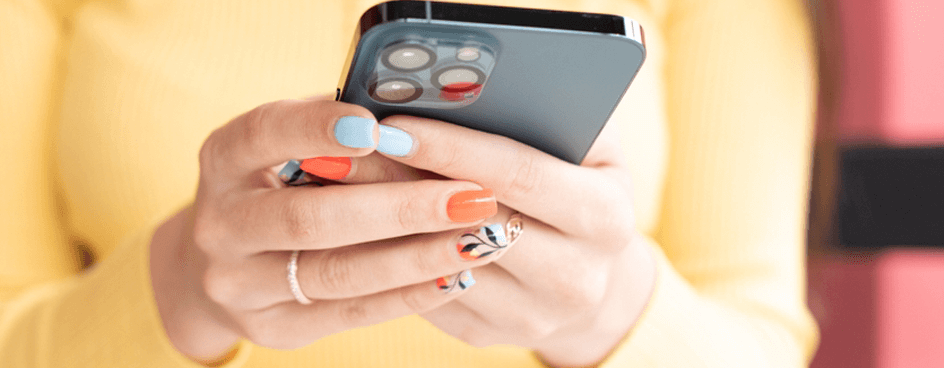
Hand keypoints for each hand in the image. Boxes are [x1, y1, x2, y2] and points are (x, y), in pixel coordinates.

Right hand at [148, 99, 513, 360]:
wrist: (218, 266)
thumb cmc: (279, 181)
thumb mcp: (286, 143)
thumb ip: (338, 125)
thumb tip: (418, 111)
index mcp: (223, 158)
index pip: (264, 134)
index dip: (317, 128)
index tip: (376, 127)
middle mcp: (221, 224)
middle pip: (310, 218)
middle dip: (398, 208)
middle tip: (467, 196)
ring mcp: (240, 284)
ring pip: (336, 273)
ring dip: (416, 257)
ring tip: (476, 239)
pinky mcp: (273, 327)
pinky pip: (351, 313)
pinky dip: (408, 295)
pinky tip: (454, 277)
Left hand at [303, 115, 656, 366]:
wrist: (595, 283)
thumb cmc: (579, 189)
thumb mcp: (587, 147)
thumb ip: (542, 118)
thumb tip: (459, 91)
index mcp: (605, 217)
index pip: (519, 175)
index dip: (453, 148)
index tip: (395, 124)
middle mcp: (577, 277)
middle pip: (472, 223)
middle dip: (402, 184)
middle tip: (345, 150)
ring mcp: (532, 316)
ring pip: (438, 265)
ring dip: (381, 224)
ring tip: (337, 182)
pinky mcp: (488, 335)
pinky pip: (422, 295)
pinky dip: (383, 256)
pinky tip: (350, 223)